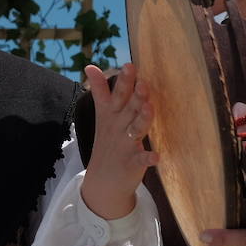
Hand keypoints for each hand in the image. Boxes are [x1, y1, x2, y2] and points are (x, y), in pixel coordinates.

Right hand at [80, 64, 156, 219]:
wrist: (103, 180)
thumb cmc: (108, 140)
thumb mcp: (102, 115)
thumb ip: (100, 90)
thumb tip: (89, 66)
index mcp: (110, 114)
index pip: (114, 94)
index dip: (122, 81)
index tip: (128, 65)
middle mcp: (117, 127)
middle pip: (127, 106)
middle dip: (132, 93)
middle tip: (140, 80)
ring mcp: (124, 145)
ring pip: (135, 128)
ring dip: (142, 118)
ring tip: (149, 107)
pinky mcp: (132, 163)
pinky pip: (141, 159)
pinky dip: (148, 158)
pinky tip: (156, 156)